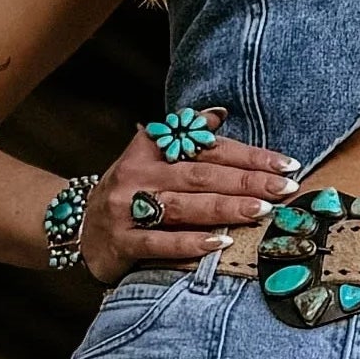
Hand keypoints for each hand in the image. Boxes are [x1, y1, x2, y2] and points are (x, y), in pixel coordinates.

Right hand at [78, 118, 295, 278]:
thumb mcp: (151, 159)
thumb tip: (219, 114)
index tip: (285, 163)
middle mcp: (136, 174)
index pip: (205, 148)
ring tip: (261, 210)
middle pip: (200, 176)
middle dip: (246, 181)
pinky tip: (222, 243)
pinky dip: (192, 244)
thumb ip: (186, 139)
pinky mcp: (121, 242)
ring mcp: (126, 209)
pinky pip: (161, 243)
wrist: (74, 227)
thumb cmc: (129, 192)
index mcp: (149, 149)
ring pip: (183, 207)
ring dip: (225, 208)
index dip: (247, 154)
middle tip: (285, 187)